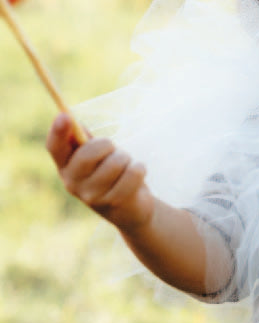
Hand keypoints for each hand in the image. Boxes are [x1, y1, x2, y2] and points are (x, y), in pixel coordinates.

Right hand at [46, 112, 154, 231]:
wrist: (131, 206)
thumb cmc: (111, 172)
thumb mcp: (97, 155)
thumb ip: (84, 140)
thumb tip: (73, 122)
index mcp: (66, 166)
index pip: (55, 148)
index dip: (57, 132)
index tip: (64, 115)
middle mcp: (72, 183)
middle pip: (88, 153)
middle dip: (107, 146)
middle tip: (113, 151)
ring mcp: (92, 196)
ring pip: (116, 162)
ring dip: (127, 159)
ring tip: (125, 167)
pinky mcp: (113, 203)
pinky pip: (133, 173)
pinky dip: (139, 169)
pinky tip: (135, 177)